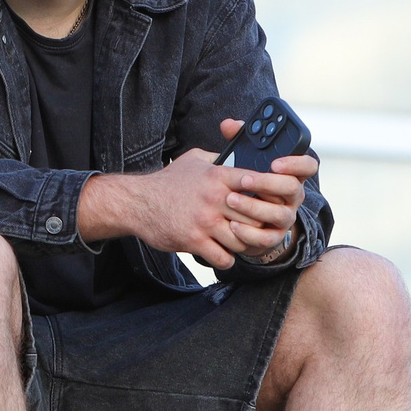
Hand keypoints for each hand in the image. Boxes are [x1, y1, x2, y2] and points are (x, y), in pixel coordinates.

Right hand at [78, 123, 313, 269]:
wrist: (137, 203)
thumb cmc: (167, 181)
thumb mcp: (194, 159)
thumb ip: (219, 158)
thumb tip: (237, 152)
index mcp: (218, 176)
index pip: (257, 182)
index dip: (270, 192)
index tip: (273, 201)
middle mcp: (215, 199)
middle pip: (255, 216)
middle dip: (259, 225)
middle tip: (259, 228)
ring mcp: (205, 221)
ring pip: (242, 240)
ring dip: (242, 244)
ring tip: (240, 242)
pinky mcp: (194, 241)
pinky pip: (224, 257)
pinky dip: (226, 259)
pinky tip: (222, 253)